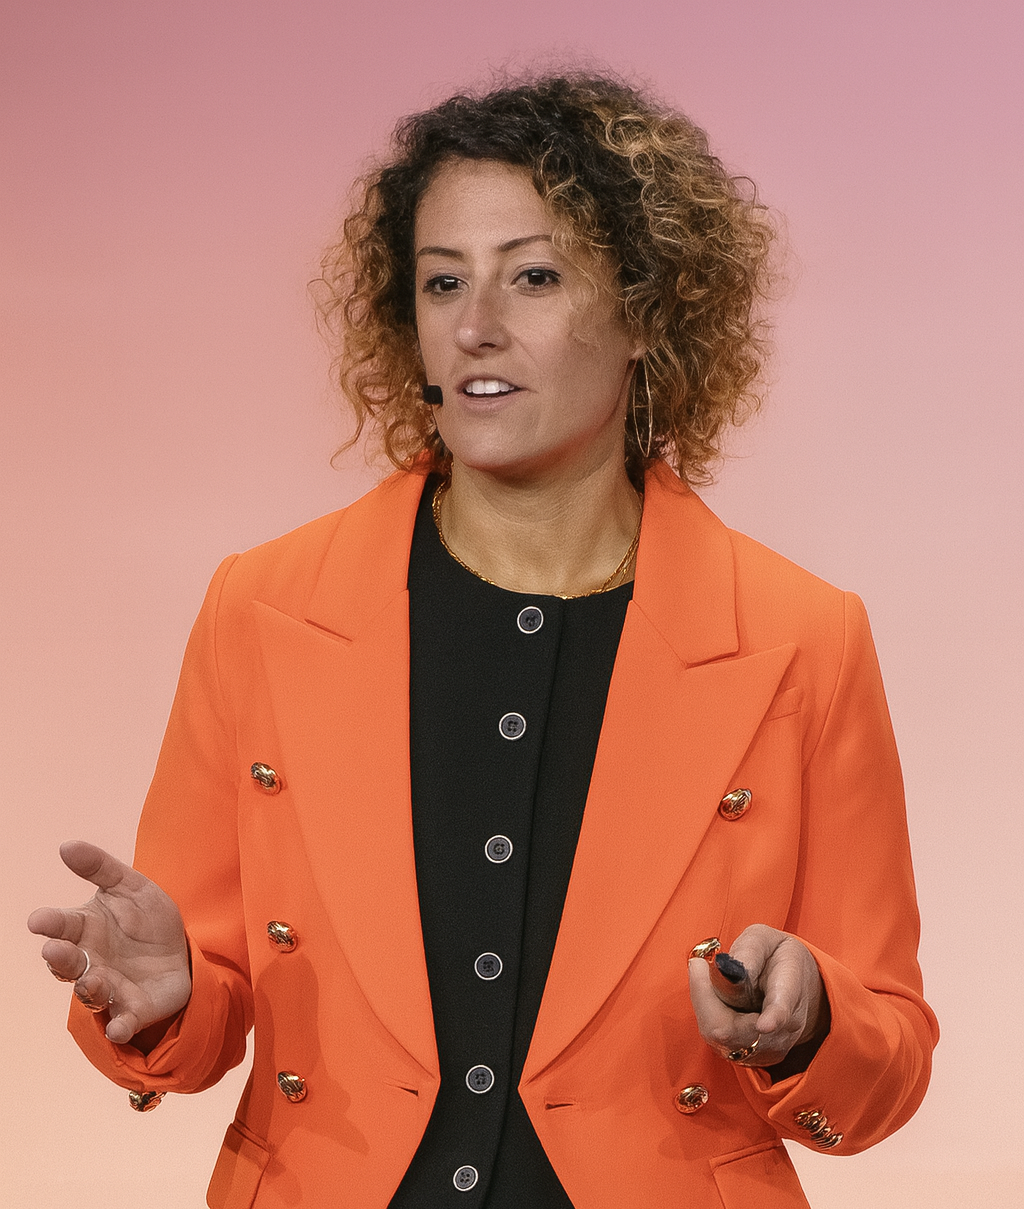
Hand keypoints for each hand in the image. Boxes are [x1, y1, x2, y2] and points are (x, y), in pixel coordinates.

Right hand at [28, 841, 190, 1044]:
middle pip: (68, 963)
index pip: (62, 926)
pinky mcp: (133, 1010)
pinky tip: (119, 1028)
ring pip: (90, 993)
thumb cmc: (145, 918)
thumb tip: (66, 845)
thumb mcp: (130, 885)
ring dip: (88, 988)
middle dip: (60, 958)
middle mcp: (90, 962)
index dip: (50, 923)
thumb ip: (100, 868)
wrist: (181, 949)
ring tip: (92, 980)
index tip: (38, 920)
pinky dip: (119, 1027)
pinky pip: (122, 1022)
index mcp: (85, 930)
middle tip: (54, 950)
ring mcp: (110, 988)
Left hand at [687, 924, 829, 1069]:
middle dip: (705, 997)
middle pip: (732, 1029)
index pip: (782, 1008)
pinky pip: (717, 1040)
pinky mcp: (751, 1058)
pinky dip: (709, 1015)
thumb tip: (728, 969)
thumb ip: (750, 950)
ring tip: (711, 979)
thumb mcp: (766, 939)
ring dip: (705, 1005)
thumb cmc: (776, 958)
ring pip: (719, 1035)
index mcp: (791, 992)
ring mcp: (767, 1049)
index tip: (765, 1025)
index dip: (774, 1017)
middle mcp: (782, 1030)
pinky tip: (717, 999)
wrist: (796, 988)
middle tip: (699, 965)